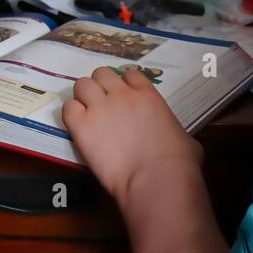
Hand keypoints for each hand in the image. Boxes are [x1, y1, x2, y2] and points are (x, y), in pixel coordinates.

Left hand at [61, 66, 201, 206]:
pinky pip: (68, 108)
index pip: (129, 74)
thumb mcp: (184, 137)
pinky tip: (79, 128)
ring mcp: (100, 108)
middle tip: (102, 106)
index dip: (124, 85)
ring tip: (87, 115)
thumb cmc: (178, 162)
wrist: (157, 178)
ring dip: (83, 97)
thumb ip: (171, 129)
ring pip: (82, 85)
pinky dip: (72, 115)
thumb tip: (175, 141)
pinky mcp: (82, 126)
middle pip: (101, 74)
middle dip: (100, 87)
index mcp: (147, 95)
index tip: (123, 98)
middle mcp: (121, 95)